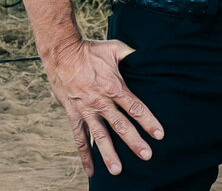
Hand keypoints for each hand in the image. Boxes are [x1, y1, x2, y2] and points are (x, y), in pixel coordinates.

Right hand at [44, 37, 162, 176]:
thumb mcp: (114, 49)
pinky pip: (79, 138)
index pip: (135, 107)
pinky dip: (85, 155)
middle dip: (134, 142)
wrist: (62, 53)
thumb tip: (148, 55)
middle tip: (146, 156)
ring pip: (99, 135)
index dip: (148, 121)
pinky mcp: (73, 114)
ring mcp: (86, 110)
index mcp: (114, 86)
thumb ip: (131, 55)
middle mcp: (101, 101)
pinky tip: (91, 170)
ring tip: (117, 171)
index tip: (159, 135)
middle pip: (121, 125)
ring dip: (108, 154)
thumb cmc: (91, 50)